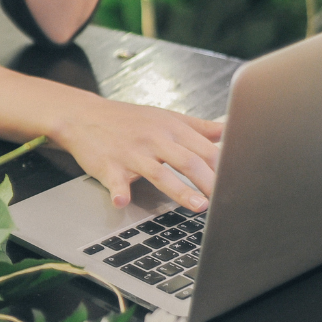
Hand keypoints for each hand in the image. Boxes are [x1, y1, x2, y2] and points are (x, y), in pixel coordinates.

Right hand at [51, 92, 221, 211]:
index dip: (224, 168)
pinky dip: (118, 191)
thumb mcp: (164, 117)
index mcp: (171, 128)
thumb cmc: (126, 119)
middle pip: (188, 161)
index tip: (239, 184)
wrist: (82, 116)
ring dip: (180, 190)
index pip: (205, 149)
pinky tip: (122, 200)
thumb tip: (229, 129)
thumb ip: (198, 127)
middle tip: (226, 202)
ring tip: (199, 206)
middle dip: (210, 182)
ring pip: (159, 172)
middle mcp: (154, 139)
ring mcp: (131, 153)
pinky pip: (115, 180)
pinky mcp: (108, 165)